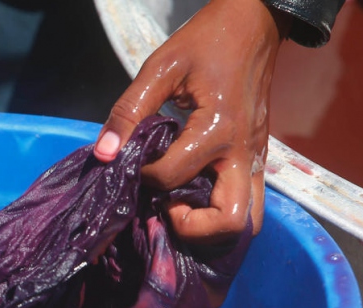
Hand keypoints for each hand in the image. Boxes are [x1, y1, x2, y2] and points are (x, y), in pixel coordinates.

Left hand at [94, 0, 291, 241]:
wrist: (255, 24)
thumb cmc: (207, 41)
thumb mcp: (161, 68)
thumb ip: (129, 111)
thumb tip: (104, 153)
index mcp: (217, 130)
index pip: (172, 178)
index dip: (143, 177)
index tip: (134, 162)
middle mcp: (242, 154)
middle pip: (228, 223)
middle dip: (192, 228)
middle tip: (167, 207)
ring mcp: (256, 160)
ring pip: (247, 222)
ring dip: (212, 227)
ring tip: (182, 206)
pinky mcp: (258, 160)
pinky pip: (249, 203)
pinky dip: (222, 212)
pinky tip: (194, 195)